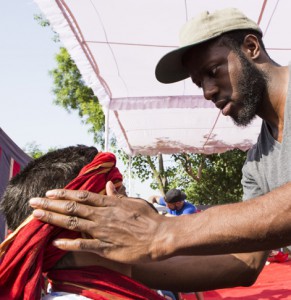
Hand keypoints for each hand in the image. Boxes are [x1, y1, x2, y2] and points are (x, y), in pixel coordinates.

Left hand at [29, 181, 169, 262]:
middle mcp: (102, 216)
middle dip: (51, 204)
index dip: (63, 194)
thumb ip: (117, 196)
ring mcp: (103, 232)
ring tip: (37, 215)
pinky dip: (69, 243)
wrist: (160, 236)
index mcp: (109, 204)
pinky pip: (85, 245)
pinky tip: (55, 242)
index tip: (49, 193)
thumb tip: (107, 186)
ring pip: (73, 224)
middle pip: (72, 208)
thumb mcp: (133, 201)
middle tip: (33, 202)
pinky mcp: (107, 248)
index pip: (81, 197)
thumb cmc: (148, 217)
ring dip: (53, 219)